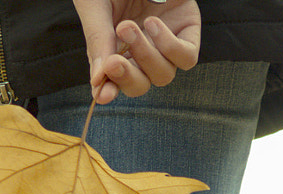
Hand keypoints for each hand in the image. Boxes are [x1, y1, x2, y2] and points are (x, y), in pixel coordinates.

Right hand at [74, 0, 201, 103]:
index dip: (110, 91)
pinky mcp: (187, 30)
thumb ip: (98, 42)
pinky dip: (171, 48)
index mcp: (117, 46)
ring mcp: (166, 41)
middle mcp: (143, 48)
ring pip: (164, 74)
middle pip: (142, 84)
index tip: (102, 95)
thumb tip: (98, 85)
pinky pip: (187, 56)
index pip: (116, 81)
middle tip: (114, 60)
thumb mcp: (95, 8)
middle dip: (128, 76)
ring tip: (129, 27)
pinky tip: (153, 25)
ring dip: (146, 57)